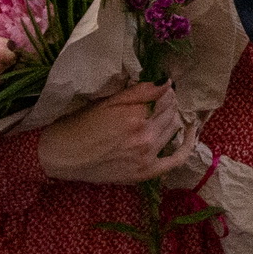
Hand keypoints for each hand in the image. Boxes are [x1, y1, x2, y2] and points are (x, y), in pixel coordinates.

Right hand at [35, 83, 198, 184]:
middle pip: (171, 112)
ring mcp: (147, 156)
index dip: (165, 91)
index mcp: (135, 116)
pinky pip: (176, 159)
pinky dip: (187, 145)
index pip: (166, 97)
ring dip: (173, 118)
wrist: (61, 156)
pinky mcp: (145, 173)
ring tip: (165, 113)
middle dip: (169, 103)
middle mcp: (145, 136)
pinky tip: (190, 134)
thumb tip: (167, 81)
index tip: (160, 89)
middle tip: (161, 100)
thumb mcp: (107, 102)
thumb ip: (140, 92)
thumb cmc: (80, 125)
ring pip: (174, 129)